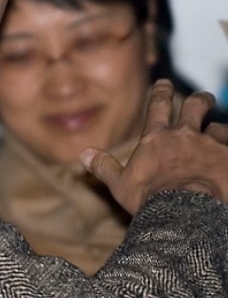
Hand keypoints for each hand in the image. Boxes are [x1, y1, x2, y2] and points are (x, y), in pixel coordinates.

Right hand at [80, 79, 227, 214]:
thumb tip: (84, 154)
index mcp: (156, 138)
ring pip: (219, 129)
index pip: (158, 104)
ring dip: (219, 132)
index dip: (161, 91)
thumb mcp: (120, 185)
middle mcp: (185, 136)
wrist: (186, 214)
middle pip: (196, 106)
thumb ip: (104, 166)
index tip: (164, 83)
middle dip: (201, 100)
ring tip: (221, 136)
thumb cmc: (150, 200)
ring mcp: (210, 146)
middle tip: (205, 100)